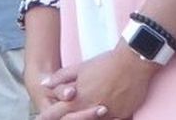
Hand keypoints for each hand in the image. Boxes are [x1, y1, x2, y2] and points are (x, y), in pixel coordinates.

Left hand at [34, 47, 157, 119]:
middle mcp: (92, 109)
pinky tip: (102, 114)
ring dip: (87, 118)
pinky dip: (105, 119)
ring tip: (85, 112)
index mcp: (78, 98)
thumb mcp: (79, 68)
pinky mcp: (124, 114)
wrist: (133, 62)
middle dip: (68, 118)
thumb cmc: (105, 63)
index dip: (48, 115)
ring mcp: (109, 114)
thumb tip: (43, 84)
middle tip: (62, 114)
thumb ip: (60, 78)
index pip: (57, 112)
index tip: (41, 117)